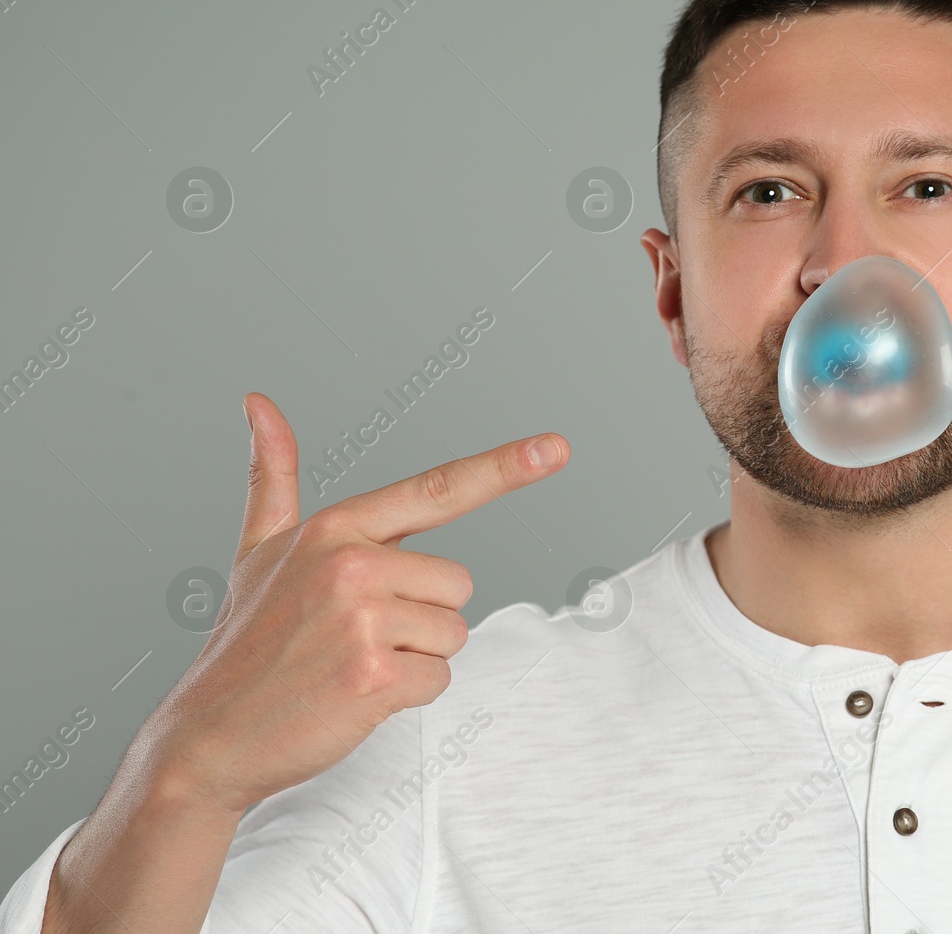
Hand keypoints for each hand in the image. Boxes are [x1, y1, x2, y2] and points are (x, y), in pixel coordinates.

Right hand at [149, 392, 568, 814]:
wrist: (208, 737)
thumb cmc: (246, 644)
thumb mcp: (258, 551)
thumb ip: (272, 477)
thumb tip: (258, 402)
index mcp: (334, 529)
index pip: (437, 490)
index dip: (504, 467)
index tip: (556, 447)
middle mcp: (351, 564)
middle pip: (458, 585)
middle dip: (421, 617)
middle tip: (354, 637)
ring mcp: (362, 620)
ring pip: (452, 634)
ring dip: (414, 658)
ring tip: (348, 665)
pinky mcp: (372, 674)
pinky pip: (438, 679)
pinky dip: (406, 696)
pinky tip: (352, 696)